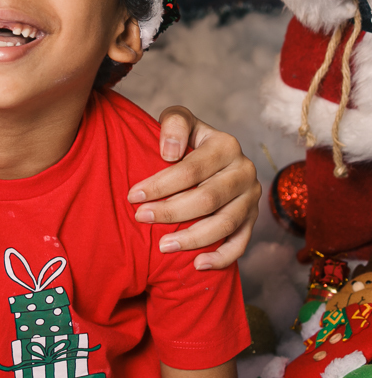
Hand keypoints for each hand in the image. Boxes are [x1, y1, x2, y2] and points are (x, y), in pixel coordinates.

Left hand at [127, 106, 259, 269]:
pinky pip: (241, 243)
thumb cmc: (187, 138)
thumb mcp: (179, 120)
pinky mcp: (253, 218)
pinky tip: (198, 264)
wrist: (213, 154)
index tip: (133, 196)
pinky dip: (221, 257)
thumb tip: (168, 153)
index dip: (160, 185)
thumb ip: (174, 124)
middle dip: (170, 211)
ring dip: (192, 239)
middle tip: (141, 218)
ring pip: (224, 224)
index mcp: (226, 145)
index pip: (191, 170)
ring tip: (162, 246)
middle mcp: (244, 171)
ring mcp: (251, 197)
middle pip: (207, 199)